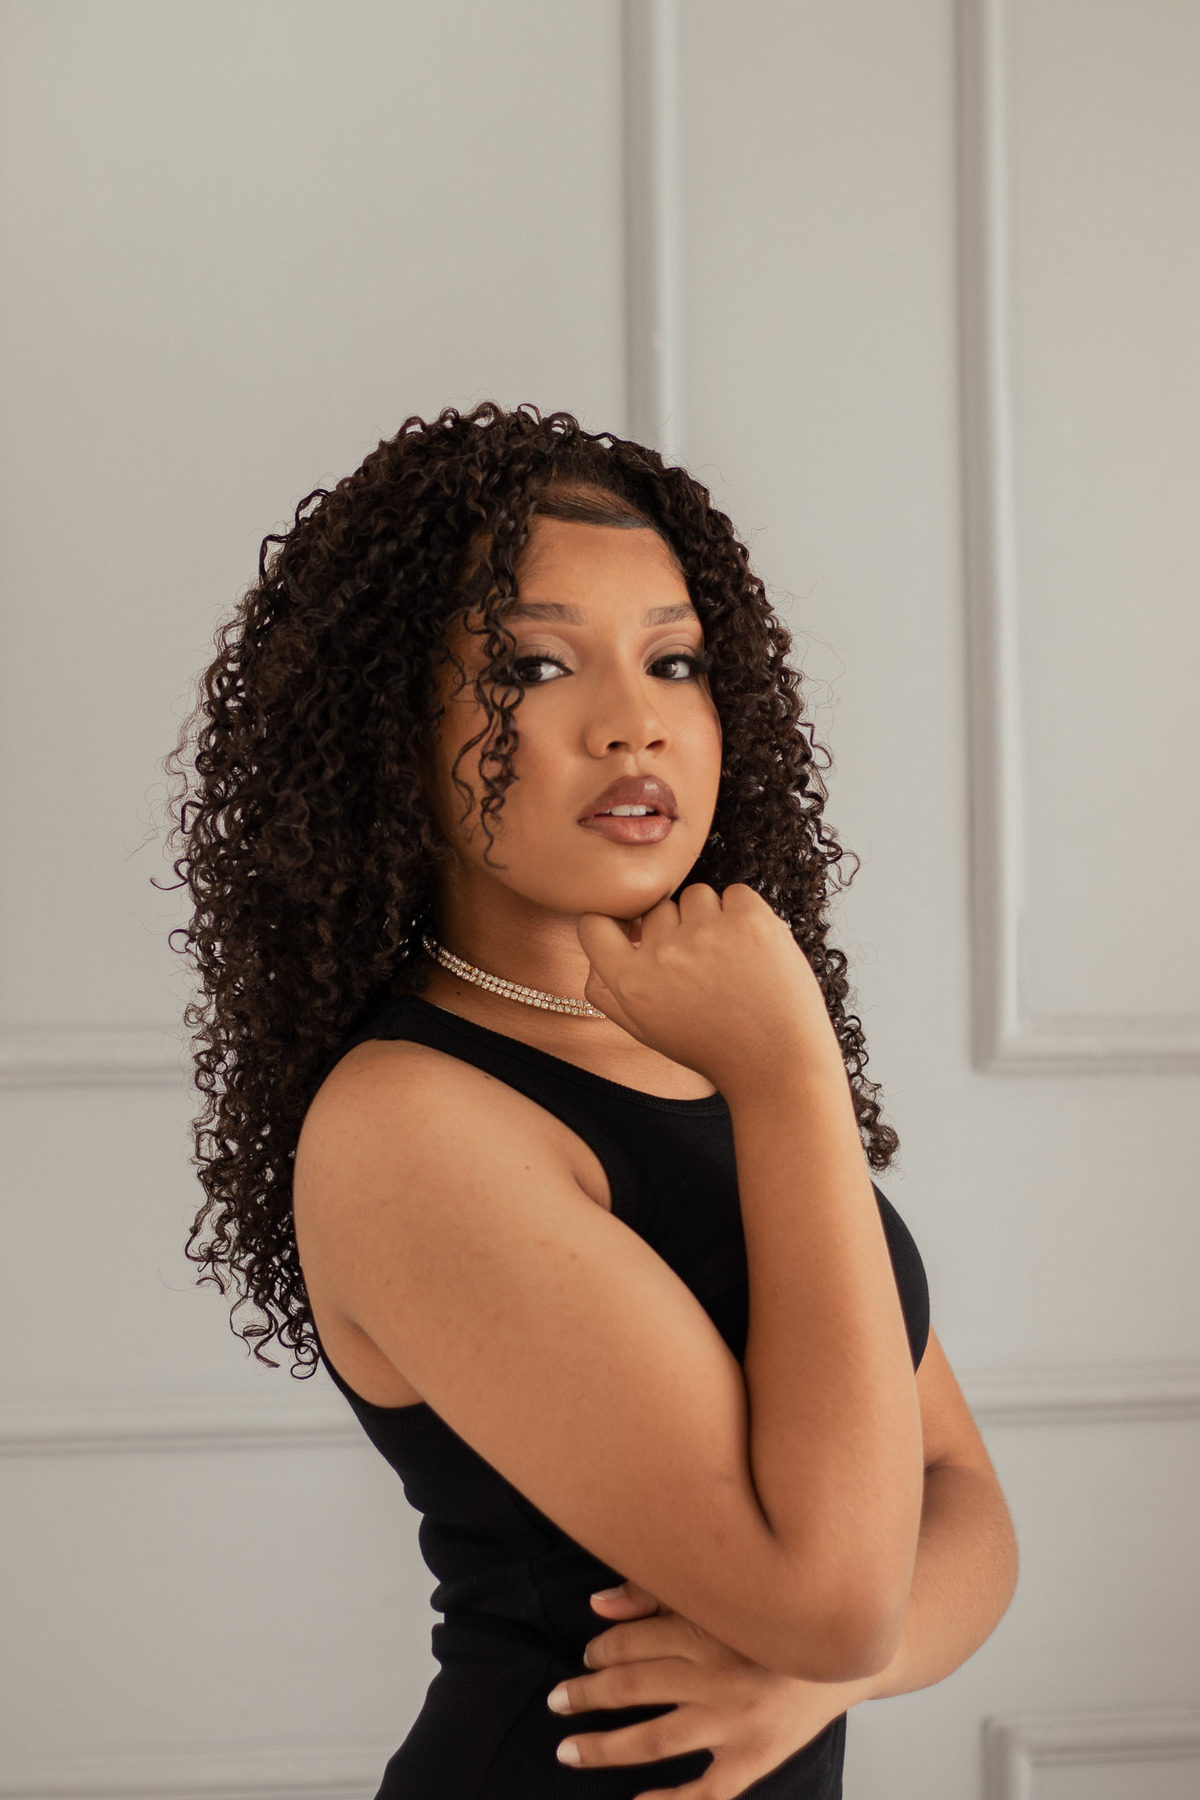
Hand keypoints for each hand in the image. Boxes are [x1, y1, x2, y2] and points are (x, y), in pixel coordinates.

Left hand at [546, 1580, 873, 1798]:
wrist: (849, 1650)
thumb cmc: (773, 1618)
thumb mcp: (722, 1594)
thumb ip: (657, 1593)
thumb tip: (596, 1605)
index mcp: (710, 1625)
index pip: (632, 1642)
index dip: (600, 1649)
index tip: (586, 1654)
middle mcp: (720, 1675)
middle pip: (633, 1687)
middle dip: (587, 1695)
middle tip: (557, 1701)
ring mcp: (738, 1723)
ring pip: (654, 1740)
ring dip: (604, 1747)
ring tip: (568, 1749)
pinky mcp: (757, 1760)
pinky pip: (706, 1793)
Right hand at [576, 883, 839, 1096]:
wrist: (778, 1064)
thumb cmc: (713, 1048)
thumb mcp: (647, 1030)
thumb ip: (608, 991)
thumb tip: (593, 947)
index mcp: (632, 984)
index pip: (595, 925)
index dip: (616, 925)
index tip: (636, 933)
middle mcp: (664, 954)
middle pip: (656, 909)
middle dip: (676, 930)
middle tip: (702, 969)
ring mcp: (708, 933)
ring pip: (696, 897)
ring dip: (710, 919)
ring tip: (730, 961)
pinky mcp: (750, 921)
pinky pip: (735, 894)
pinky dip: (744, 915)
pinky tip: (752, 951)